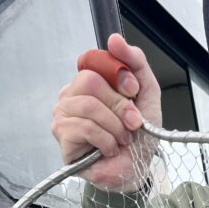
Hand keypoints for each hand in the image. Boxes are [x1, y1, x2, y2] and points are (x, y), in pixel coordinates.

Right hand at [51, 33, 161, 190]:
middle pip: (90, 81)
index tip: (134, 92)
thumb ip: (135, 63)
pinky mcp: (62, 136)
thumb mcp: (146, 93)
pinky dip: (106, 140)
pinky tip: (109, 149)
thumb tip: (114, 39)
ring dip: (116, 126)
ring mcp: (63, 114)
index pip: (92, 59)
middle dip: (120, 104)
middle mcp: (71, 94)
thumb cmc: (138, 134)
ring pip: (89, 105)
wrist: (136, 169)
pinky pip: (85, 127)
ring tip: (122, 139)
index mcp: (89, 80)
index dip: (117, 74)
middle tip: (133, 122)